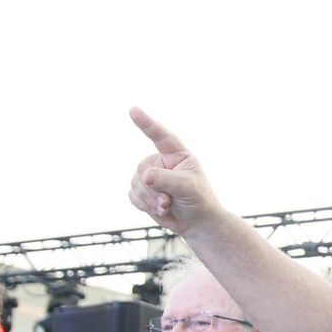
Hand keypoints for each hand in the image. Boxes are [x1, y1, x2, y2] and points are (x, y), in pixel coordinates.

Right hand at [128, 107, 222, 234]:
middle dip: (154, 189)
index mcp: (176, 155)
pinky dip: (145, 206)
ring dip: (151, 200)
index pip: (161, 136)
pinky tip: (159, 209)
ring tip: (168, 205)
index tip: (133, 110)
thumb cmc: (198, 199)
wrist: (195, 221)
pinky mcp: (141, 190)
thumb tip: (145, 176)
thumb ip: (167, 179)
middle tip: (170, 200)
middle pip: (143, 169)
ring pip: (136, 184)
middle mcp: (160, 162)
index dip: (147, 123)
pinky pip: (133, 196)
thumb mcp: (188, 188)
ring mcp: (149, 175)